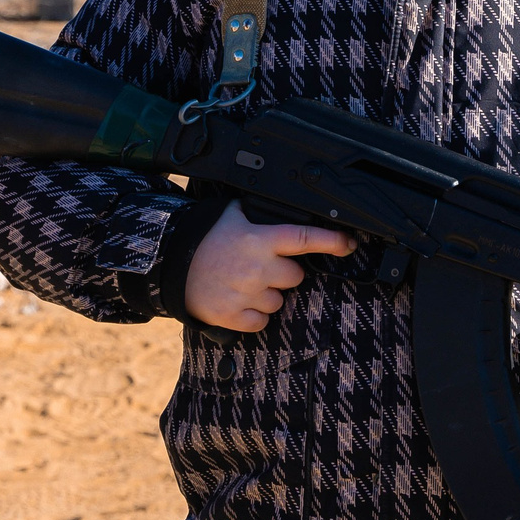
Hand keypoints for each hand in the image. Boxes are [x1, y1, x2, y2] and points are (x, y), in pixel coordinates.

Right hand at [182, 200, 354, 331]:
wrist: (171, 266)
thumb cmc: (204, 240)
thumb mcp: (231, 216)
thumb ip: (257, 212)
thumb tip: (277, 198)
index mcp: (260, 240)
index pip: (305, 239)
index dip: (331, 241)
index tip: (349, 244)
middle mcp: (258, 267)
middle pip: (295, 276)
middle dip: (282, 273)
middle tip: (259, 267)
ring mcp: (247, 294)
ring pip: (279, 301)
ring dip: (267, 295)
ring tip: (243, 284)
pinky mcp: (235, 316)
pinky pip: (262, 321)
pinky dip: (254, 315)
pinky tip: (238, 301)